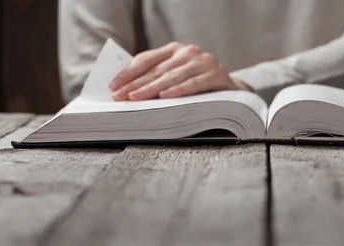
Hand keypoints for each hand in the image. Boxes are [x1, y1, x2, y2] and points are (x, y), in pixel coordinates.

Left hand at [109, 42, 250, 100]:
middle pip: (156, 69)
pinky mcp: (216, 74)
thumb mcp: (177, 76)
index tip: (113, 86)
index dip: (128, 73)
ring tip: (135, 98)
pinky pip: (193, 84)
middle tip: (119, 96)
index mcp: (174, 49)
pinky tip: (164, 97)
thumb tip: (127, 90)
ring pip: (172, 77)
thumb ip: (157, 77)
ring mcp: (203, 61)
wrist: (231, 88)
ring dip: (151, 89)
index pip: (146, 59)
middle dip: (135, 84)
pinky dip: (178, 90)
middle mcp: (188, 52)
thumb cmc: (198, 84)